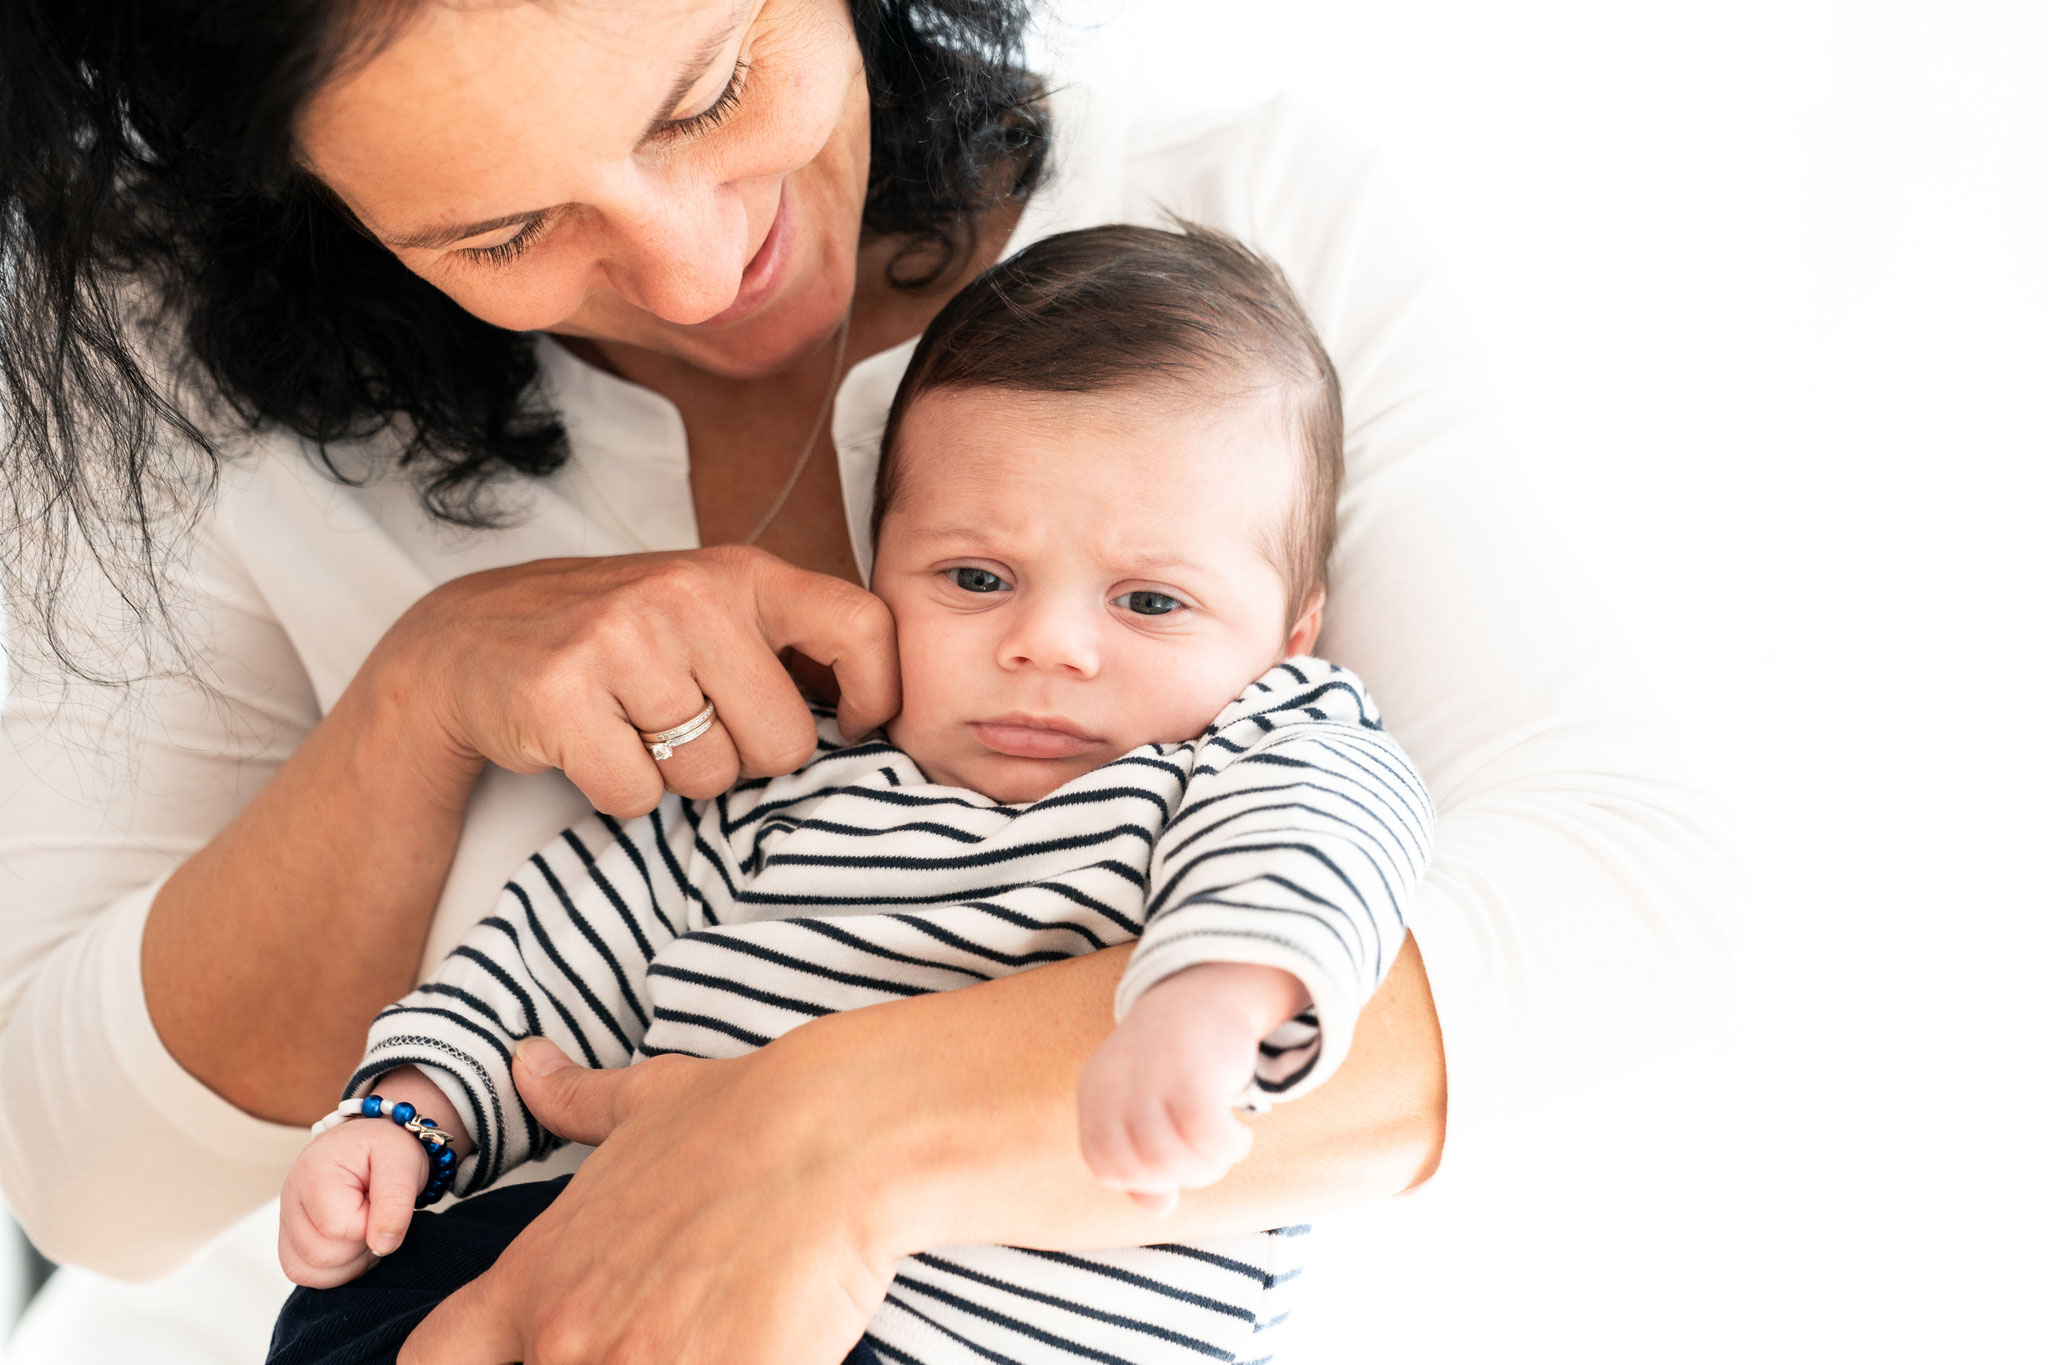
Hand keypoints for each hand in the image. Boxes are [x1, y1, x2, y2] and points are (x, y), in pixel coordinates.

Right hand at [278, 1117, 426, 1287]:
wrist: (373, 1141)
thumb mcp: (403, 1160)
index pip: (339, 1228)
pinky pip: (302, 1273)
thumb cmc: (386, 1148)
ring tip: (365, 1228)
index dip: (372, 1224)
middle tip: (376, 1217)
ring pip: (307, 1271)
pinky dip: (333, 1269)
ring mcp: (286, 1219)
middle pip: (320, 1255)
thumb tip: (381, 1246)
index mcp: (314, 1172)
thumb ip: (395, 1202)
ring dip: (348, 1261)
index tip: (383, 1202)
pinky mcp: (290, 1237)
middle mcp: (290, 1197)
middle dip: (359, 1245)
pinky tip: (352, 1244)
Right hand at [367, 545, 899, 814]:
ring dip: (678, 777)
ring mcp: (620, 643)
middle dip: (745, 757)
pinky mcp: (561, 699)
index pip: (861, 628)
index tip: (854, 725)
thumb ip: (787, 643)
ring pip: (712, 777)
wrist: (468, 642)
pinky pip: (640, 796)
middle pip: (784, 741)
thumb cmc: (616, 638)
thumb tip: (882, 713)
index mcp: (740, 572)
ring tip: (634, 727)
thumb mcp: (707, 611)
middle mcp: (686, 597)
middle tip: (691, 725)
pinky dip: (621, 791)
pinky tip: (592, 745)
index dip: (877, 695)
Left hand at [397, 1038, 895, 1364]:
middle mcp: (564, 1339)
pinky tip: (752, 1350)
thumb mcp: (644, 1102)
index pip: (432, 1360)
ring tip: (705, 1338)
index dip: (473, 1363)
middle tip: (651, 1331)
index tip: (521, 1350)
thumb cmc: (746, 1118)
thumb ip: (574, 1099)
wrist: (836, 1137)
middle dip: (589, 1363)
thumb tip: (529, 1063)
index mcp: (533, 1280)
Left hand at [1076, 963, 1307, 1215]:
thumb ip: (1142, 1161)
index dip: (1142, 1179)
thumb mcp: (1144, 1108)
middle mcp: (1114, 1084)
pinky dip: (1228, 1149)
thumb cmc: (1173, 1064)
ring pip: (1171, 1159)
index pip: (1104, 1166)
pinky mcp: (1192, 1069)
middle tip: (1207, 1158)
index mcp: (1094, 1093)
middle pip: (1139, 1168)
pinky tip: (1239, 1137)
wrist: (1204, 993)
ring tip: (1224, 1149)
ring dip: (1206, 1168)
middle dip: (1179, 1177)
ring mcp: (1151, 1075)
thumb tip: (1158, 1208)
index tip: (1173, 1163)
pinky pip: (1207, 1137)